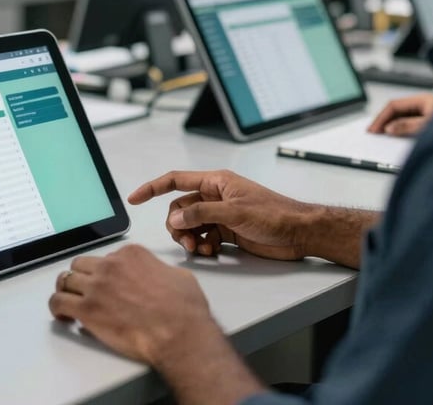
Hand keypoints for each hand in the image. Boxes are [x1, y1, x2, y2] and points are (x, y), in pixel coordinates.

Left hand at [49, 244, 215, 363]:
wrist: (179, 332)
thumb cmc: (183, 309)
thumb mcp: (178, 275)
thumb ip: (159, 270)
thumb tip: (158, 277)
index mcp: (131, 254)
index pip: (108, 256)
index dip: (106, 271)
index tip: (107, 282)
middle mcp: (111, 265)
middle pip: (82, 265)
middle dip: (81, 277)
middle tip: (83, 290)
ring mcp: (97, 286)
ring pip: (66, 280)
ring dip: (66, 290)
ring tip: (67, 300)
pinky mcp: (87, 310)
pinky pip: (59, 302)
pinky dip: (57, 307)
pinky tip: (62, 315)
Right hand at [129, 170, 315, 260]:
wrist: (299, 233)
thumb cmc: (274, 214)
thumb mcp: (234, 212)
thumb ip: (202, 214)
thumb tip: (175, 219)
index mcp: (215, 182)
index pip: (175, 180)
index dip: (152, 187)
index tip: (134, 198)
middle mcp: (215, 196)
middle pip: (180, 208)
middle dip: (177, 226)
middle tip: (186, 241)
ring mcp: (220, 215)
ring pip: (190, 225)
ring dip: (190, 238)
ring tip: (201, 249)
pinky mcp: (227, 232)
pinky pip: (203, 237)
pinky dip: (203, 246)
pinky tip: (212, 252)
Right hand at [367, 94, 432, 135]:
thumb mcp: (428, 126)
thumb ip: (408, 126)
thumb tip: (389, 128)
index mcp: (423, 100)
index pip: (394, 105)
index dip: (382, 117)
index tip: (374, 128)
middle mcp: (424, 104)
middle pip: (396, 110)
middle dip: (383, 120)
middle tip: (372, 131)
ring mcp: (426, 112)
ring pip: (401, 116)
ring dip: (390, 125)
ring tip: (380, 134)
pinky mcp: (428, 121)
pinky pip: (408, 123)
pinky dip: (399, 129)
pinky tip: (393, 135)